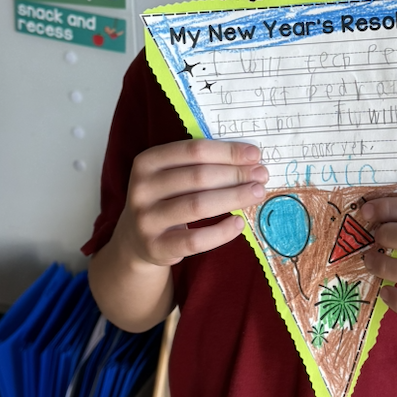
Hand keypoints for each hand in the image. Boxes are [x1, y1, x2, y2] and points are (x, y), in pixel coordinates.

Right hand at [113, 139, 267, 269]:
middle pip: (198, 177)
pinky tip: (239, 224)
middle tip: (261, 175)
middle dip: (235, 175)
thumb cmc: (165, 199)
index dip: (227, 152)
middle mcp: (141, 188)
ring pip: (197, 206)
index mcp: (147, 161)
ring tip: (257, 193)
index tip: (255, 155)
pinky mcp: (155, 246)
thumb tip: (249, 159)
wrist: (135, 239)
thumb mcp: (171, 175)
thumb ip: (200, 164)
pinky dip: (220, 232)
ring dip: (233, 198)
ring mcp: (146, 219)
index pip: (193, 150)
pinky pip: (195, 240)